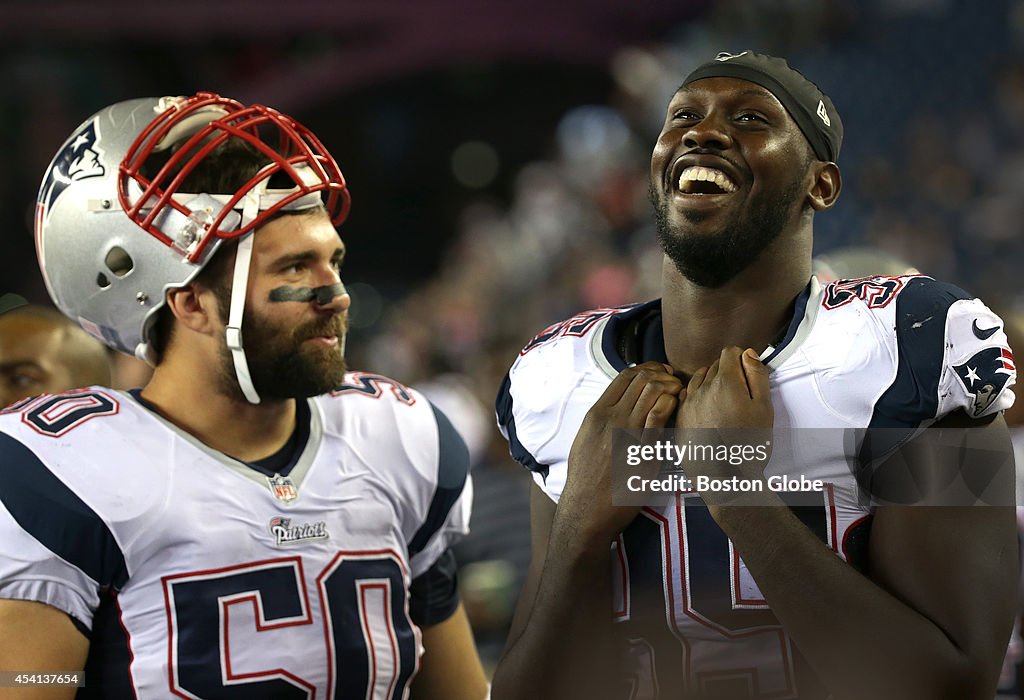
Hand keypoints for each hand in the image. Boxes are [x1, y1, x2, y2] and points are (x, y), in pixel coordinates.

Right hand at [556, 362, 682, 547]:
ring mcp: (627, 433)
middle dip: (663, 375)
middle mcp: (611, 419)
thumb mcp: (585, 441)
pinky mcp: (644, 451)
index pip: (624, 376)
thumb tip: (618, 406)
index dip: (647, 369)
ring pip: (653, 391)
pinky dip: (672, 404)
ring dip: (671, 387)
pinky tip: (677, 409)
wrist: (587, 511)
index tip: (659, 374)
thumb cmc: (586, 480)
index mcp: (597, 414)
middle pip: (642, 379)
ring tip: (679, 394)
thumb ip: (602, 420)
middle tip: (675, 382)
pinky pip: (661, 415)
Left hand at [676, 347, 773, 500]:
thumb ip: (757, 376)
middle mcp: (701, 389)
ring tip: (724, 403)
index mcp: (725, 383)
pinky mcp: (679, 418)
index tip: (747, 373)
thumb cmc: (748, 445)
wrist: (724, 478)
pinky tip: (707, 411)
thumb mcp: (764, 408)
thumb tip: (748, 354)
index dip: (742, 359)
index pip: (730, 353)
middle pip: (714, 365)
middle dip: (728, 372)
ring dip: (711, 384)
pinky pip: (686, 396)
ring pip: (698, 379)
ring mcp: (687, 403)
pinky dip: (697, 397)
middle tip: (740, 393)